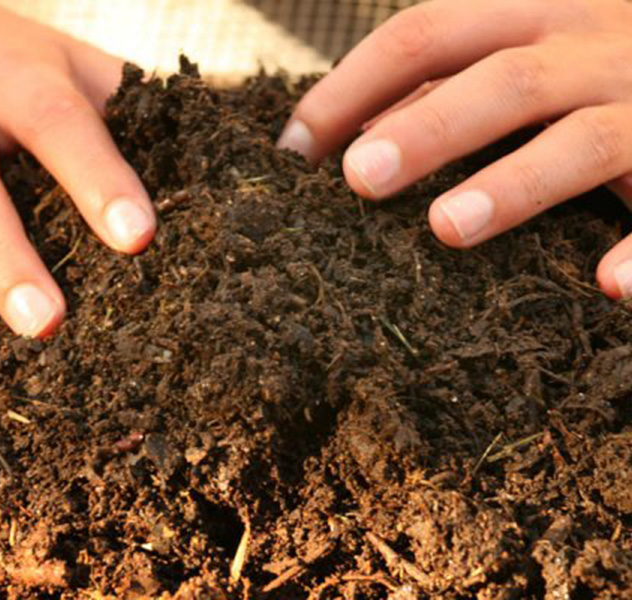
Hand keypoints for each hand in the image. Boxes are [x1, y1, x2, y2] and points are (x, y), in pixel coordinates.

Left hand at [278, 0, 631, 298]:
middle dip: (428, 127)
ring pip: (584, 139)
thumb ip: (451, 87)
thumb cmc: (596, 69)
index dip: (351, 87)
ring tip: (446, 228)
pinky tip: (612, 285)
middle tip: (360, 178)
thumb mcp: (526, 56)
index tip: (294, 149)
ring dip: (516, 183)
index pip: (425, 34)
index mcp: (538, 15)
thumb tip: (355, 134)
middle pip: (505, 79)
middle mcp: (595, 47)